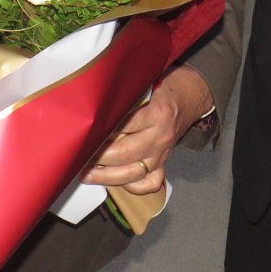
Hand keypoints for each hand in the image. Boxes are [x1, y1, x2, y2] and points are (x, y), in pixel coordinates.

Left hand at [84, 67, 213, 196]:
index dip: (103, 132)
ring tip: (88, 175)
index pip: (125, 126)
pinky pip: (151, 182)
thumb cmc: (163, 88)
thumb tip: (96, 109)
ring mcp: (162, 153)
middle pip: (126, 153)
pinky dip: (134, 186)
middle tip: (80, 158)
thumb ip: (126, 97)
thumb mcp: (146, 84)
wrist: (190, 97)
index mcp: (157, 114)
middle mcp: (160, 136)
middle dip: (100, 158)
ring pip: (134, 172)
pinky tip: (117, 182)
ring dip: (108, 177)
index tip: (84, 136)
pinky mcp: (164, 162)